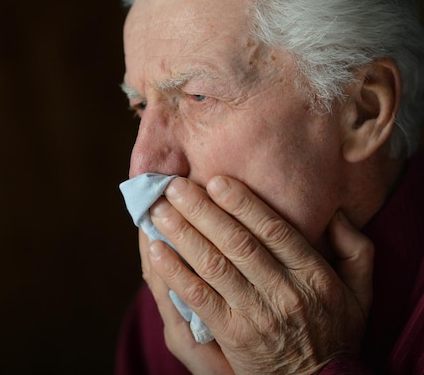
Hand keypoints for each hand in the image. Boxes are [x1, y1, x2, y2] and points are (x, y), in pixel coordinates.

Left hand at [141, 176, 373, 374]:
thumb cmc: (335, 331)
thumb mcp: (360, 291)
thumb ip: (355, 249)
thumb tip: (334, 212)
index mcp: (314, 276)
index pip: (274, 230)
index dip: (242, 203)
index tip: (215, 181)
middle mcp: (284, 292)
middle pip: (237, 242)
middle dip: (202, 210)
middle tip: (174, 187)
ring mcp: (257, 314)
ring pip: (214, 265)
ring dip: (182, 234)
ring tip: (158, 212)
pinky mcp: (233, 335)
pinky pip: (199, 298)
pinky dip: (175, 272)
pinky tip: (155, 251)